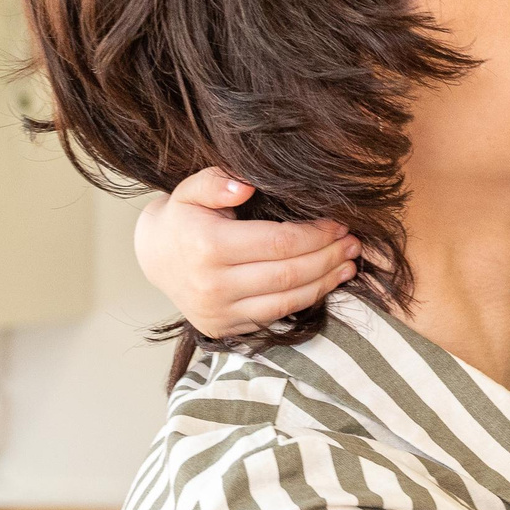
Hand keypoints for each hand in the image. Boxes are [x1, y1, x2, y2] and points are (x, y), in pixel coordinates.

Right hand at [135, 168, 357, 337]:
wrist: (156, 258)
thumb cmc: (184, 218)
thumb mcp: (191, 189)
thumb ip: (217, 181)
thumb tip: (246, 185)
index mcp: (207, 246)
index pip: (278, 242)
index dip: (315, 235)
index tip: (339, 223)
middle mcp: (212, 285)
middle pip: (288, 274)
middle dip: (328, 258)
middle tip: (354, 243)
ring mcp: (218, 312)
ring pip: (286, 301)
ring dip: (325, 283)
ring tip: (348, 264)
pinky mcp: (224, 329)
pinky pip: (275, 317)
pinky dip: (305, 300)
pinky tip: (325, 283)